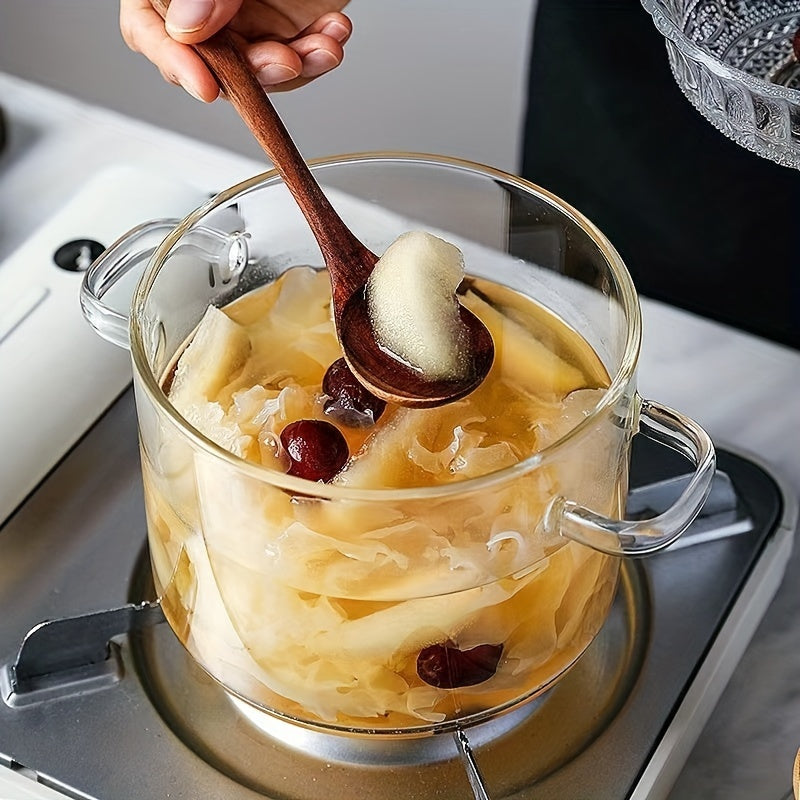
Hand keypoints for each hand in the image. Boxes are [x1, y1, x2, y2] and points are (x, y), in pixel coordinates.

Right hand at [120, 0, 351, 101]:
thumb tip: (184, 26)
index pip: (146, 27)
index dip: (172, 60)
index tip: (205, 86)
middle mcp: (204, 2)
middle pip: (209, 61)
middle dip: (252, 71)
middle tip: (286, 60)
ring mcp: (245, 19)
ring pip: (256, 71)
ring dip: (296, 66)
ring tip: (324, 46)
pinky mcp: (285, 30)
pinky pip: (295, 61)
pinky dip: (318, 53)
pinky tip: (334, 31)